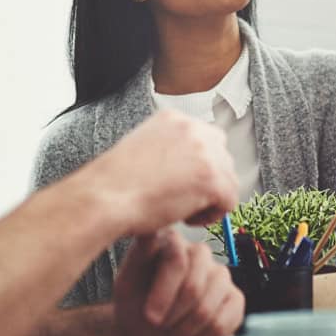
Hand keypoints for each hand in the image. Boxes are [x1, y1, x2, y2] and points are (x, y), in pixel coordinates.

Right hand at [95, 109, 238, 233]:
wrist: (105, 197)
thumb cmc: (115, 182)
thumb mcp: (143, 148)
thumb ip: (170, 150)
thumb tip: (188, 168)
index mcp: (174, 119)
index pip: (207, 139)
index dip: (198, 166)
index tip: (185, 182)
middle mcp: (193, 129)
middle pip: (223, 158)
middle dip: (208, 181)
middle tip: (183, 198)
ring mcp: (205, 152)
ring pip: (229, 181)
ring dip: (209, 199)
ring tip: (181, 209)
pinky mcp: (212, 178)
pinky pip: (229, 202)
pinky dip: (211, 215)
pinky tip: (186, 217)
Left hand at [113, 231, 243, 335]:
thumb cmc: (135, 307)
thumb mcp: (126, 283)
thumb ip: (138, 256)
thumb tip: (151, 232)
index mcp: (172, 241)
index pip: (177, 259)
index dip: (164, 293)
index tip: (150, 317)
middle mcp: (199, 253)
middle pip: (194, 286)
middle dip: (174, 314)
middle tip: (160, 326)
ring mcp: (220, 274)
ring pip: (208, 306)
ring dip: (186, 328)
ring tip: (172, 333)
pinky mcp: (235, 298)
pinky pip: (225, 320)